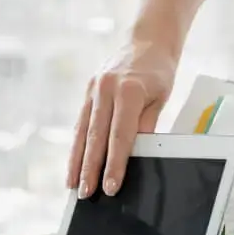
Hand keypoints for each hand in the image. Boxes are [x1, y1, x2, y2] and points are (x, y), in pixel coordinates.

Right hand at [66, 38, 177, 197]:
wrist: (147, 40)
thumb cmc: (159, 71)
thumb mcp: (160, 98)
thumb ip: (147, 125)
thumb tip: (136, 156)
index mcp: (129, 91)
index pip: (120, 137)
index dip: (114, 164)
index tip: (110, 187)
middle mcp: (107, 89)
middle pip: (96, 137)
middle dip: (89, 168)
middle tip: (85, 194)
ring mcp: (94, 89)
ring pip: (82, 131)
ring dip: (76, 160)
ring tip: (72, 184)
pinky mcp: (88, 91)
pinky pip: (81, 122)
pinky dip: (77, 144)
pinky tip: (74, 162)